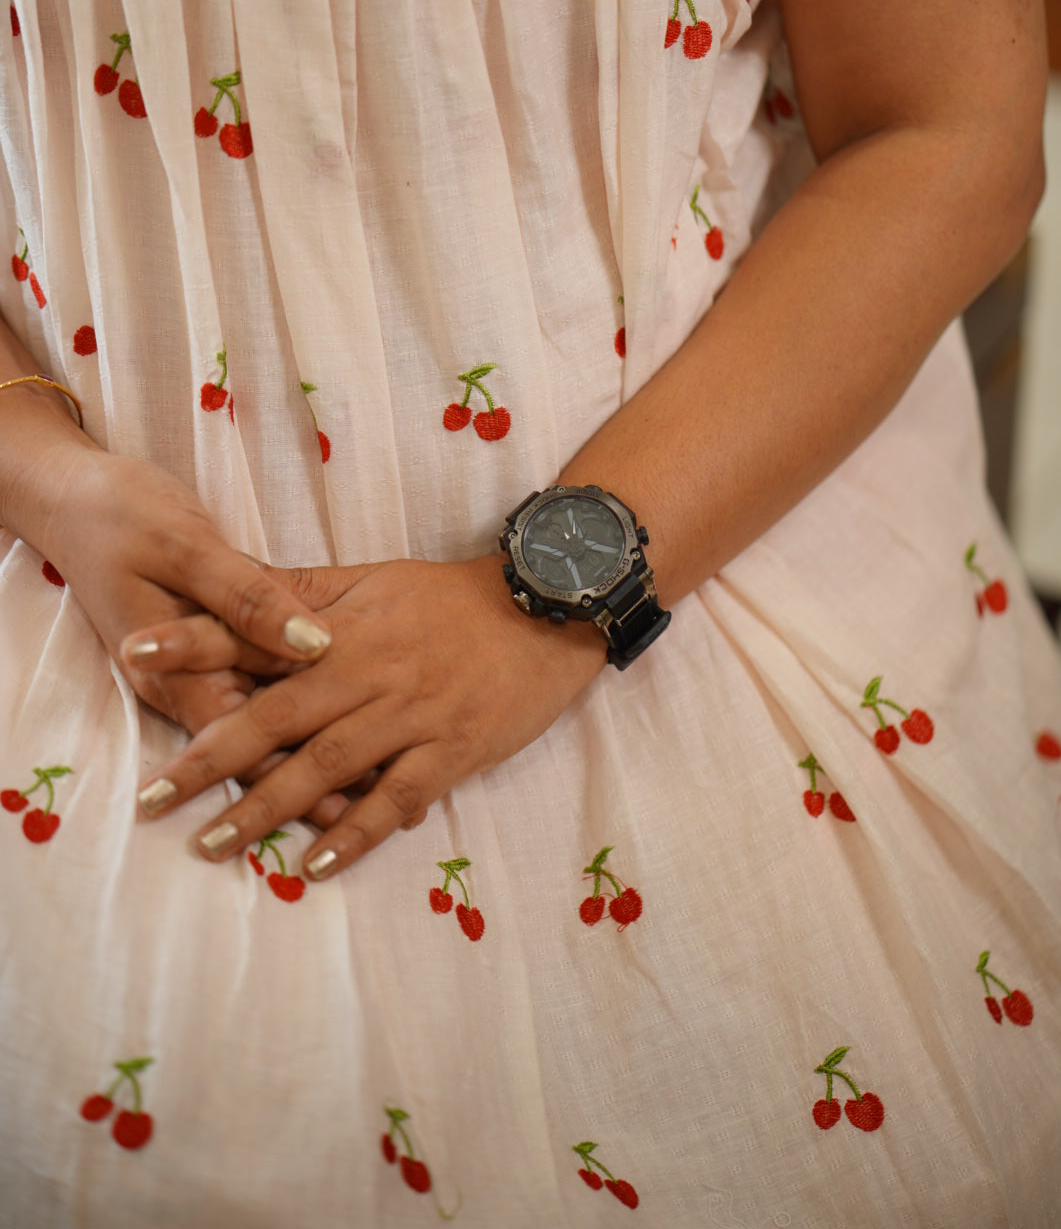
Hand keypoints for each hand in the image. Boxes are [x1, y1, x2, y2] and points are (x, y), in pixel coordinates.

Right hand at [35, 447, 352, 824]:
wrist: (71, 497)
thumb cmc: (124, 516)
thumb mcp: (183, 549)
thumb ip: (246, 599)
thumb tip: (312, 642)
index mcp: (178, 666)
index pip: (249, 734)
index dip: (305, 769)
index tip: (359, 804)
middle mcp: (186, 680)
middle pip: (258, 744)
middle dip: (313, 781)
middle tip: (374, 816)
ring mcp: (196, 666)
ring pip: (258, 724)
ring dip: (305, 757)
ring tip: (367, 797)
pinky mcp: (207, 643)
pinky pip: (252, 686)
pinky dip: (292, 710)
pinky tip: (331, 723)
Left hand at [127, 555, 609, 879]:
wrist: (546, 608)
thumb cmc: (450, 596)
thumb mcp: (371, 577)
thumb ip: (299, 591)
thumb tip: (229, 589)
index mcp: (341, 626)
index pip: (254, 632)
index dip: (193, 642)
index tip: (133, 654)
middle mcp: (367, 671)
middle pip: (276, 717)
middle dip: (210, 759)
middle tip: (153, 799)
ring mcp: (410, 714)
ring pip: (326, 766)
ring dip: (267, 808)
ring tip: (212, 845)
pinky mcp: (452, 751)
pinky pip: (396, 798)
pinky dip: (354, 834)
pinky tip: (314, 864)